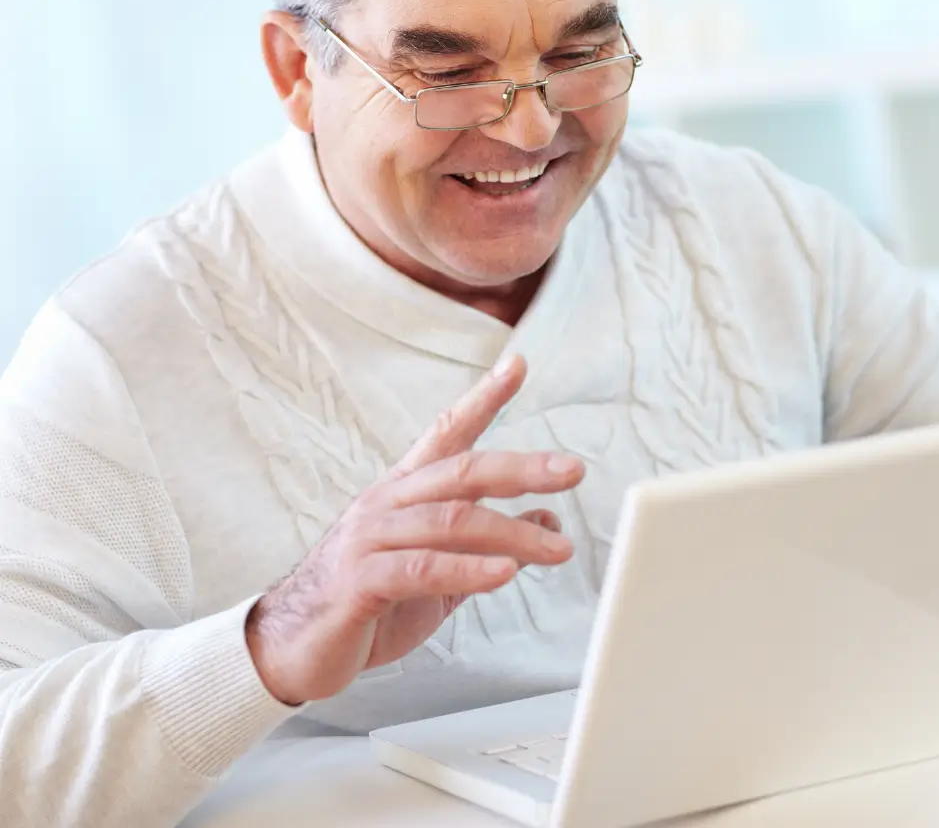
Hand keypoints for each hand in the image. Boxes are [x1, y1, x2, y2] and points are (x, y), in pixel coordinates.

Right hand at [245, 354, 583, 704]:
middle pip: (462, 471)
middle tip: (572, 470)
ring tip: (559, 550)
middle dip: (522, 467)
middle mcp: (387, 503)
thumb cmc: (367, 602)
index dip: (484, 398)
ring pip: (452, 521)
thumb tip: (549, 519)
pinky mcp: (360, 580)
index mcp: (404, 492)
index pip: (448, 432)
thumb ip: (488, 543)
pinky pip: (423, 568)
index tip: (517, 365)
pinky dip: (468, 569)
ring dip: (513, 534)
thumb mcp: (441, 571)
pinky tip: (505, 574)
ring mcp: (371, 538)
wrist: (290, 648)